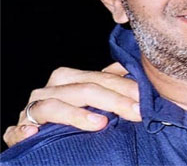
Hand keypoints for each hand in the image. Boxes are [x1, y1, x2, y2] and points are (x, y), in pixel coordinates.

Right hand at [3, 63, 140, 147]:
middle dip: (114, 100)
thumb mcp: (95, 98)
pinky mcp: (18, 133)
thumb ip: (113, 84)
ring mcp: (32, 111)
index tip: (146, 98)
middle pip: (83, 90)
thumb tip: (143, 72)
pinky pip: (16, 131)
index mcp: (69, 78)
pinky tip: (34, 133)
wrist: (41, 136)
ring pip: (53, 106)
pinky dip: (22, 131)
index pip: (101, 78)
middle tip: (136, 111)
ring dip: (76, 115)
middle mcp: (49, 90)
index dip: (126, 87)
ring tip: (101, 123)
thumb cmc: (74, 114)